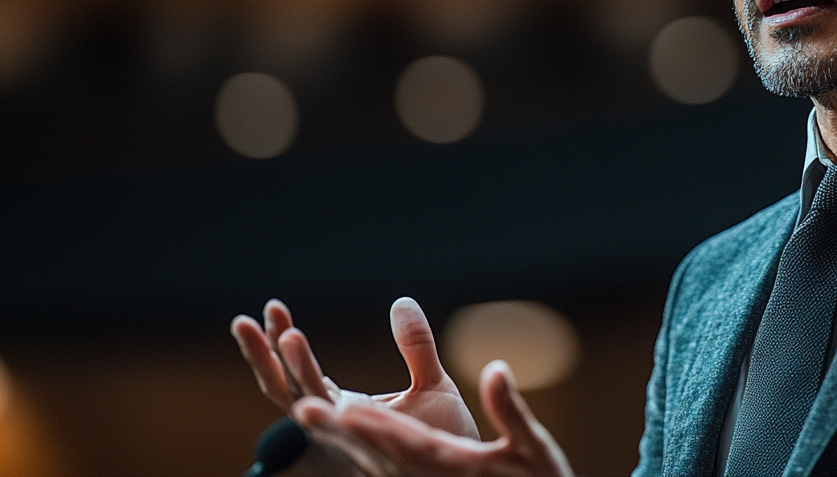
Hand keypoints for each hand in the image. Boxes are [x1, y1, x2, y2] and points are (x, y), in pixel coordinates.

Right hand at [231, 297, 479, 439]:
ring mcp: (345, 436)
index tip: (274, 308)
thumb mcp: (433, 383)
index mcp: (347, 406)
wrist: (466, 473)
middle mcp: (338, 422)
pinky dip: (313, 397)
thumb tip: (401, 301)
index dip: (282, 341)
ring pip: (300, 402)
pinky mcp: (360, 446)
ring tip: (285, 335)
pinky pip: (328, 420)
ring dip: (285, 370)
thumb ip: (416, 345)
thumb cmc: (447, 439)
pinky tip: (302, 377)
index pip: (302, 371)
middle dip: (263, 355)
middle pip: (286, 386)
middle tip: (242, 321)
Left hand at [295, 359, 574, 476]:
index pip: (405, 443)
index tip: (343, 408)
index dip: (372, 426)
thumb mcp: (535, 449)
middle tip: (301, 409)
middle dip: (338, 431)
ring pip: (370, 463)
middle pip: (375, 453)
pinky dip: (355, 454)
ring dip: (337, 439)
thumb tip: (496, 368)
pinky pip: (379, 472)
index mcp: (452, 464)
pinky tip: (335, 439)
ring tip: (303, 412)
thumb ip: (511, 411)